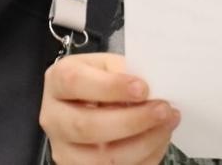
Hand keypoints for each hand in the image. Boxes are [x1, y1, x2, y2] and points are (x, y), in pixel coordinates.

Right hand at [40, 53, 180, 164]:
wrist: (93, 102)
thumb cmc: (102, 79)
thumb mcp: (109, 65)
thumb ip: (124, 72)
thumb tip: (153, 90)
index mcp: (58, 81)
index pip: (76, 82)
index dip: (110, 87)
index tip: (143, 88)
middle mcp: (54, 118)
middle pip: (86, 126)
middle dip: (132, 121)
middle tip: (163, 110)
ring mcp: (64, 149)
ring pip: (100, 158)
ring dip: (142, 143)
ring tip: (167, 125)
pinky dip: (144, 158)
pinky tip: (159, 141)